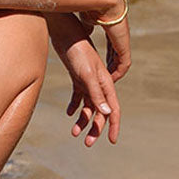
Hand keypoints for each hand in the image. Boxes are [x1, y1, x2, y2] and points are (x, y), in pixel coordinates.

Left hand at [47, 13, 122, 145]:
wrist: (65, 34)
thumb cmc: (77, 52)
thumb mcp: (86, 74)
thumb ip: (95, 93)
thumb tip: (105, 113)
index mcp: (106, 85)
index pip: (113, 110)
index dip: (113, 126)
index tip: (112, 141)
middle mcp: (99, 85)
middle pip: (100, 111)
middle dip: (95, 128)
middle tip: (88, 144)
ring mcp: (88, 82)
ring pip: (88, 106)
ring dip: (83, 120)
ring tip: (73, 133)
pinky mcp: (78, 78)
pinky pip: (78, 97)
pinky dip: (74, 106)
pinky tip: (68, 113)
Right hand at [78, 0, 130, 80]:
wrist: (103, 1)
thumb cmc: (92, 6)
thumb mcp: (87, 18)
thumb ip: (86, 25)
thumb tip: (81, 29)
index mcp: (112, 27)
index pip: (112, 45)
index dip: (106, 56)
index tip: (100, 65)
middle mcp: (120, 34)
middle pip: (117, 54)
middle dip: (111, 66)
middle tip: (105, 76)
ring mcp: (123, 40)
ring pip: (122, 61)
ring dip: (115, 71)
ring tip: (108, 80)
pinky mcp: (124, 45)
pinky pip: (124, 63)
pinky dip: (118, 71)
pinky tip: (112, 78)